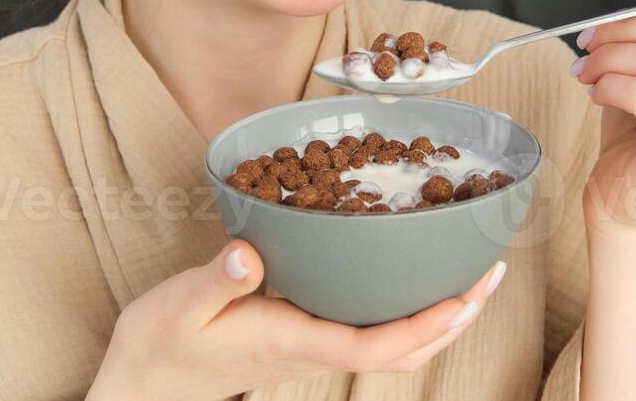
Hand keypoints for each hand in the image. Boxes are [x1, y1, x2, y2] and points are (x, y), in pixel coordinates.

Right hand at [87, 239, 505, 399]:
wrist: (145, 381)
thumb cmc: (161, 344)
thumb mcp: (180, 305)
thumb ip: (216, 280)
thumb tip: (249, 254)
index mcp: (292, 341)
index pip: (372, 348)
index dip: (423, 327)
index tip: (462, 298)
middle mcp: (312, 348)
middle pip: (400, 351)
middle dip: (451, 318)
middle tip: (490, 275)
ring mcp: (312, 346)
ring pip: (391, 346)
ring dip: (438, 317)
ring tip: (471, 277)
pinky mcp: (305, 336)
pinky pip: (369, 332)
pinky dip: (404, 310)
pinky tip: (411, 278)